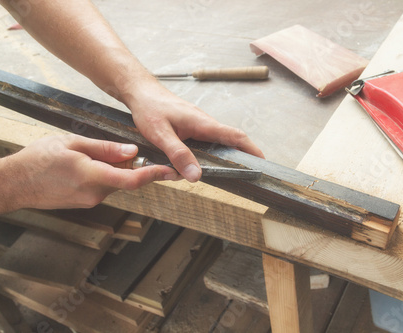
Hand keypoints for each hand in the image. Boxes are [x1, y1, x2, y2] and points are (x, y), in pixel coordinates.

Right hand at [10, 134, 178, 209]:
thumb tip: (131, 152)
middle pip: (125, 180)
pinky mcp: (84, 202)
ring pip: (113, 183)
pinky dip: (104, 176)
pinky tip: (88, 164)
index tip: (170, 171)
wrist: (14, 183)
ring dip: (114, 170)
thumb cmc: (37, 160)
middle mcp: (94, 194)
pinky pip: (102, 187)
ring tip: (92, 153)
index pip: (132, 180)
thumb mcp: (72, 143)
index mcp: (93, 177)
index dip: (154, 175)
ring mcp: (89, 201)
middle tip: (127, 151)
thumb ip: (105, 149)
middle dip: (130, 166)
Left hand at [123, 81, 264, 182]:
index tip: (262, 162)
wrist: (140, 92)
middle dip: (239, 157)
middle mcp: (204, 123)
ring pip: (216, 144)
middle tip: (244, 174)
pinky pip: (205, 142)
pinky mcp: (191, 128)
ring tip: (220, 172)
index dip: (251, 149)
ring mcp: (198, 125)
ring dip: (220, 157)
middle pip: (230, 141)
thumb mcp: (161, 135)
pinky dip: (207, 153)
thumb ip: (178, 155)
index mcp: (202, 123)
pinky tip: (199, 163)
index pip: (235, 136)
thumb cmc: (149, 108)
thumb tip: (196, 176)